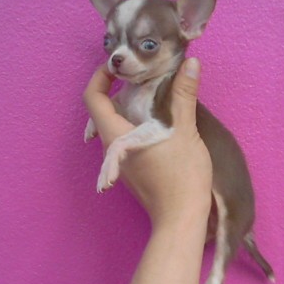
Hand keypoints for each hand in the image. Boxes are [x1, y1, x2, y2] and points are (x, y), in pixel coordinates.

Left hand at [83, 58, 212, 226]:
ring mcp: (120, 161)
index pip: (93, 98)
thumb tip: (191, 63)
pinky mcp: (132, 169)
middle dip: (122, 87)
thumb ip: (184, 95)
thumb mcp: (185, 132)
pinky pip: (127, 138)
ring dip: (132, 105)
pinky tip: (161, 119)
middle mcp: (111, 148)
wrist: (182, 220)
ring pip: (117, 124)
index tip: (122, 64)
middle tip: (146, 73)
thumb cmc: (181, 177)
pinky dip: (138, 122)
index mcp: (116, 136)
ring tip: (157, 92)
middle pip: (105, 109)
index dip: (101, 76)